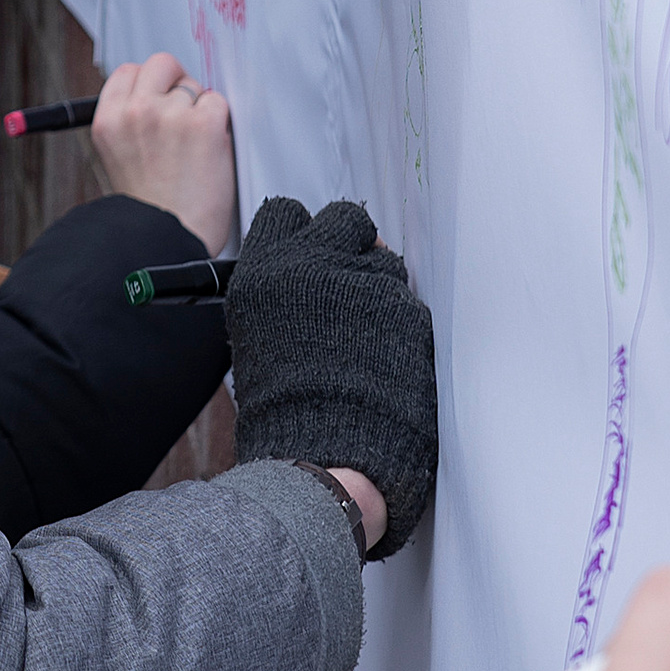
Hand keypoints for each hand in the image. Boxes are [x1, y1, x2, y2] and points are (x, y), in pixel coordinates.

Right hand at [88, 51, 236, 253]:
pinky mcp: (204, 124)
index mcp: (108, 120)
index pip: (128, 71)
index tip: (158, 100)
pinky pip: (218, 103)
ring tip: (193, 148)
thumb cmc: (149, 210)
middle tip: (182, 116)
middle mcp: (136, 112)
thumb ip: (131, 122)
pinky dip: (220, 124)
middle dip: (176, 84)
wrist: (168, 240)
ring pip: (194, 86)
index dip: (149, 85)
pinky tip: (209, 152)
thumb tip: (157, 96)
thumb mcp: (118, 158)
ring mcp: (170, 115)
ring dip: (199, 110)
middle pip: (162, 64)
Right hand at [225, 194, 436, 559]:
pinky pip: (408, 296)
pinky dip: (403, 319)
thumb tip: (324, 269)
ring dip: (381, 283)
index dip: (305, 234)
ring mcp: (358, 282)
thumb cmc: (286, 412)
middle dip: (352, 243)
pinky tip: (390, 355)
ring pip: (384, 255)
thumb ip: (287, 293)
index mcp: (262, 274)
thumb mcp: (262, 338)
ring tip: (370, 333)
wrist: (324, 457)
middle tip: (351, 284)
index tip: (314, 257)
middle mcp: (307, 266)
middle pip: (344, 217)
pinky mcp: (402, 306)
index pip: (286, 213)